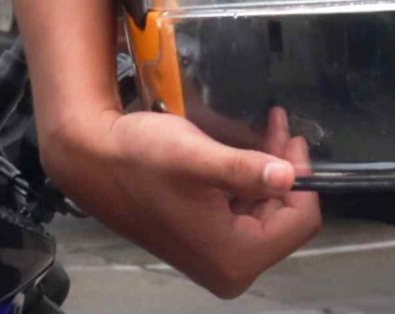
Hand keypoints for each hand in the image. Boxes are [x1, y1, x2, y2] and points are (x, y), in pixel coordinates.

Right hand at [44, 104, 322, 296]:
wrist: (92, 160)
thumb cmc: (141, 158)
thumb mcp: (196, 158)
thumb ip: (245, 170)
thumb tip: (289, 176)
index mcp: (234, 258)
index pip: (300, 222)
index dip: (303, 176)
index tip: (291, 136)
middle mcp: (229, 268)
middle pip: (284, 217)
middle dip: (284, 169)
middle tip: (276, 125)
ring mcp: (217, 257)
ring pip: (266, 211)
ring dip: (268, 170)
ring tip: (263, 131)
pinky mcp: (205, 242)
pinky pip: (243, 212)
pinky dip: (247, 180)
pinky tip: (241, 151)